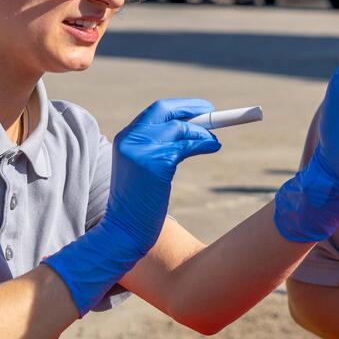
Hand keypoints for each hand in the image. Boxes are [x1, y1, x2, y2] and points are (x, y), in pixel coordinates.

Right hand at [108, 98, 221, 251]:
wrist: (124, 231)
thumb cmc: (139, 203)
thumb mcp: (144, 168)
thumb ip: (159, 147)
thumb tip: (193, 131)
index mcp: (125, 138)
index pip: (155, 111)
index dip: (179, 107)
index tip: (199, 109)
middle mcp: (130, 139)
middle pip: (165, 110)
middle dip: (191, 107)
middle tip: (212, 112)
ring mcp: (142, 150)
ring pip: (180, 128)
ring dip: (202, 132)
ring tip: (215, 141)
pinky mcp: (156, 164)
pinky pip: (186, 146)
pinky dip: (204, 144)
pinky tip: (213, 147)